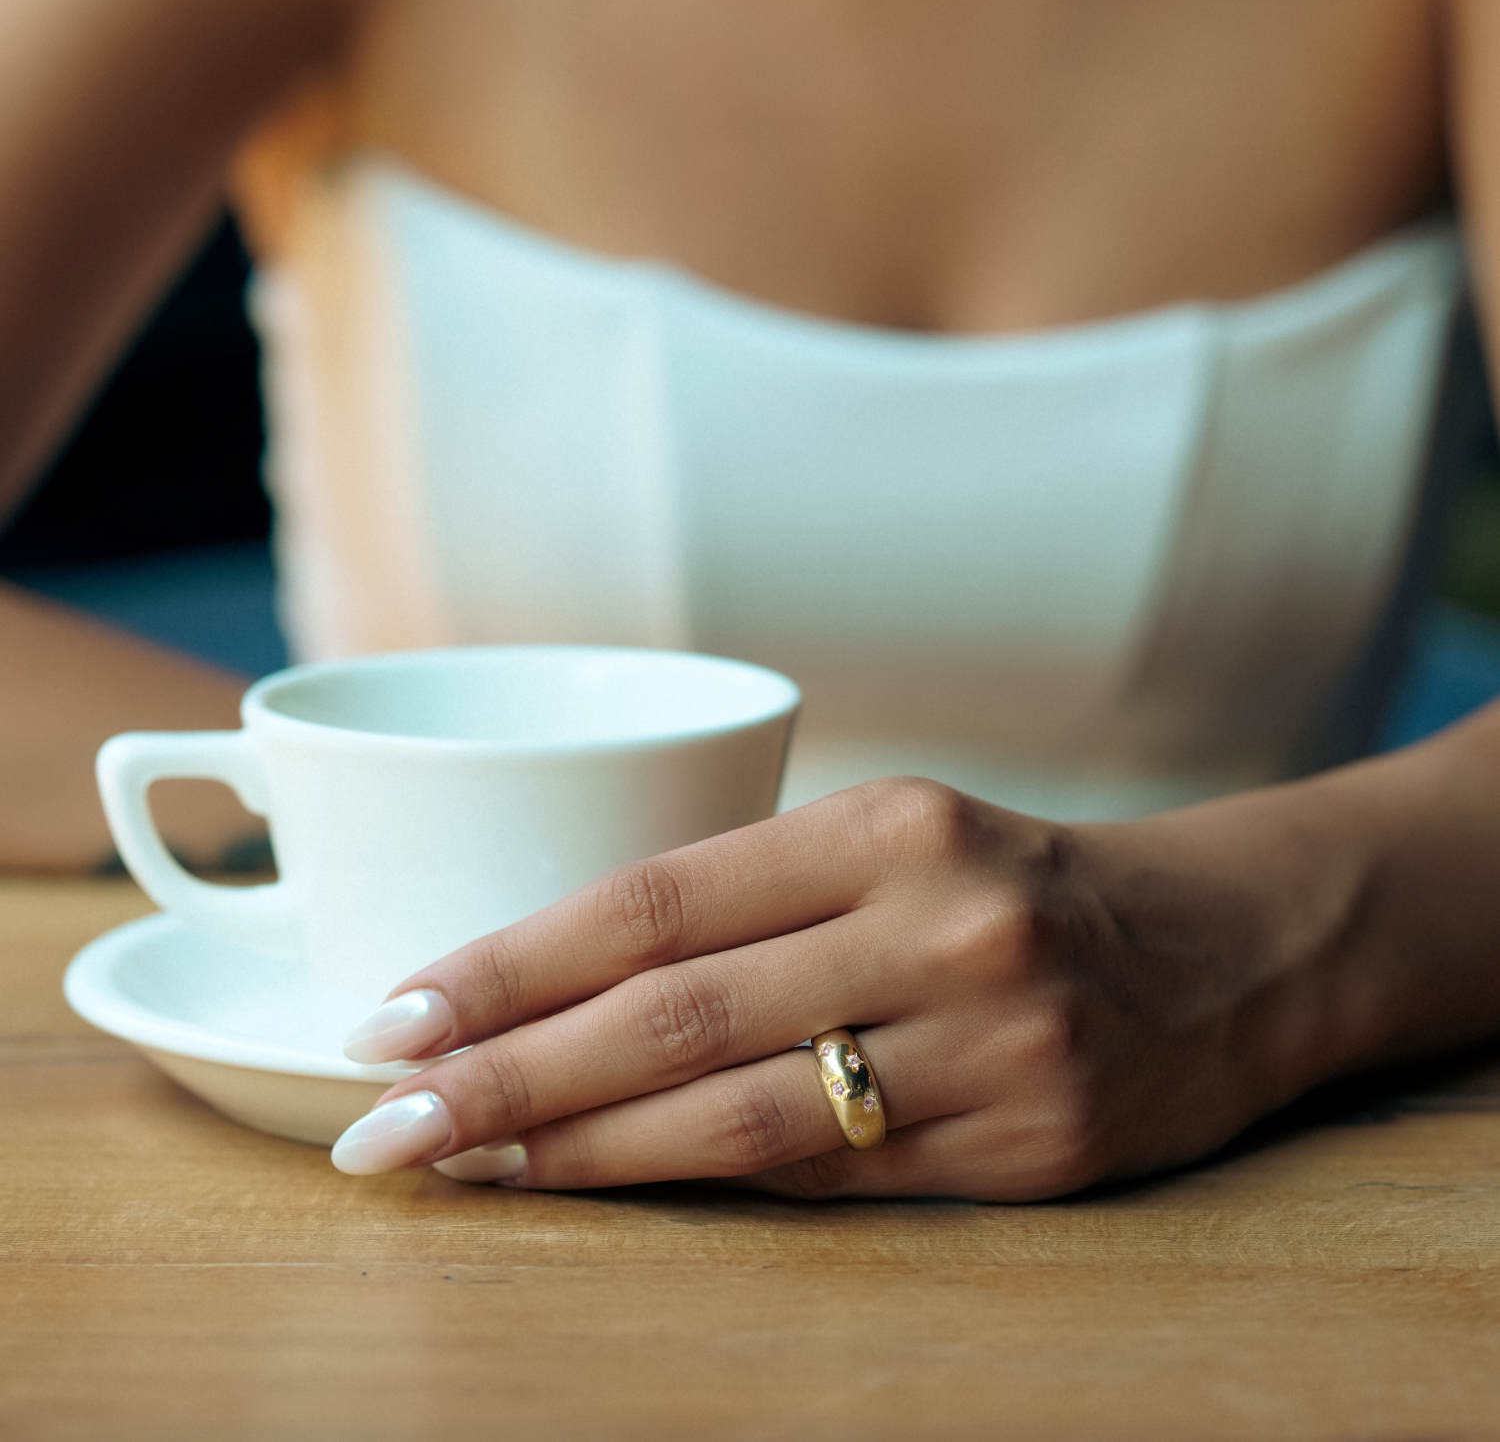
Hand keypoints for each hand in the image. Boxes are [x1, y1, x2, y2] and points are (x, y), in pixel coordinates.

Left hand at [328, 775, 1373, 1198]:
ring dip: (581, 1153)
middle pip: (678, 1018)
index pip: (660, 897)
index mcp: (891, 823)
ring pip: (740, 1120)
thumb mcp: (893, 837)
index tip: (399, 1011)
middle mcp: (944, 928)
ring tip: (462, 1167)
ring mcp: (993, 1051)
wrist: (1217, 950)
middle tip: (384, 1121)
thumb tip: (552, 983)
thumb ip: (750, 898)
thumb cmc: (1009, 883)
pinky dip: (697, 1189)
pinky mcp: (1028, 1154)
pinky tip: (607, 1191)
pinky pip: (826, 1185)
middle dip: (509, 1074)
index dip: (514, 961)